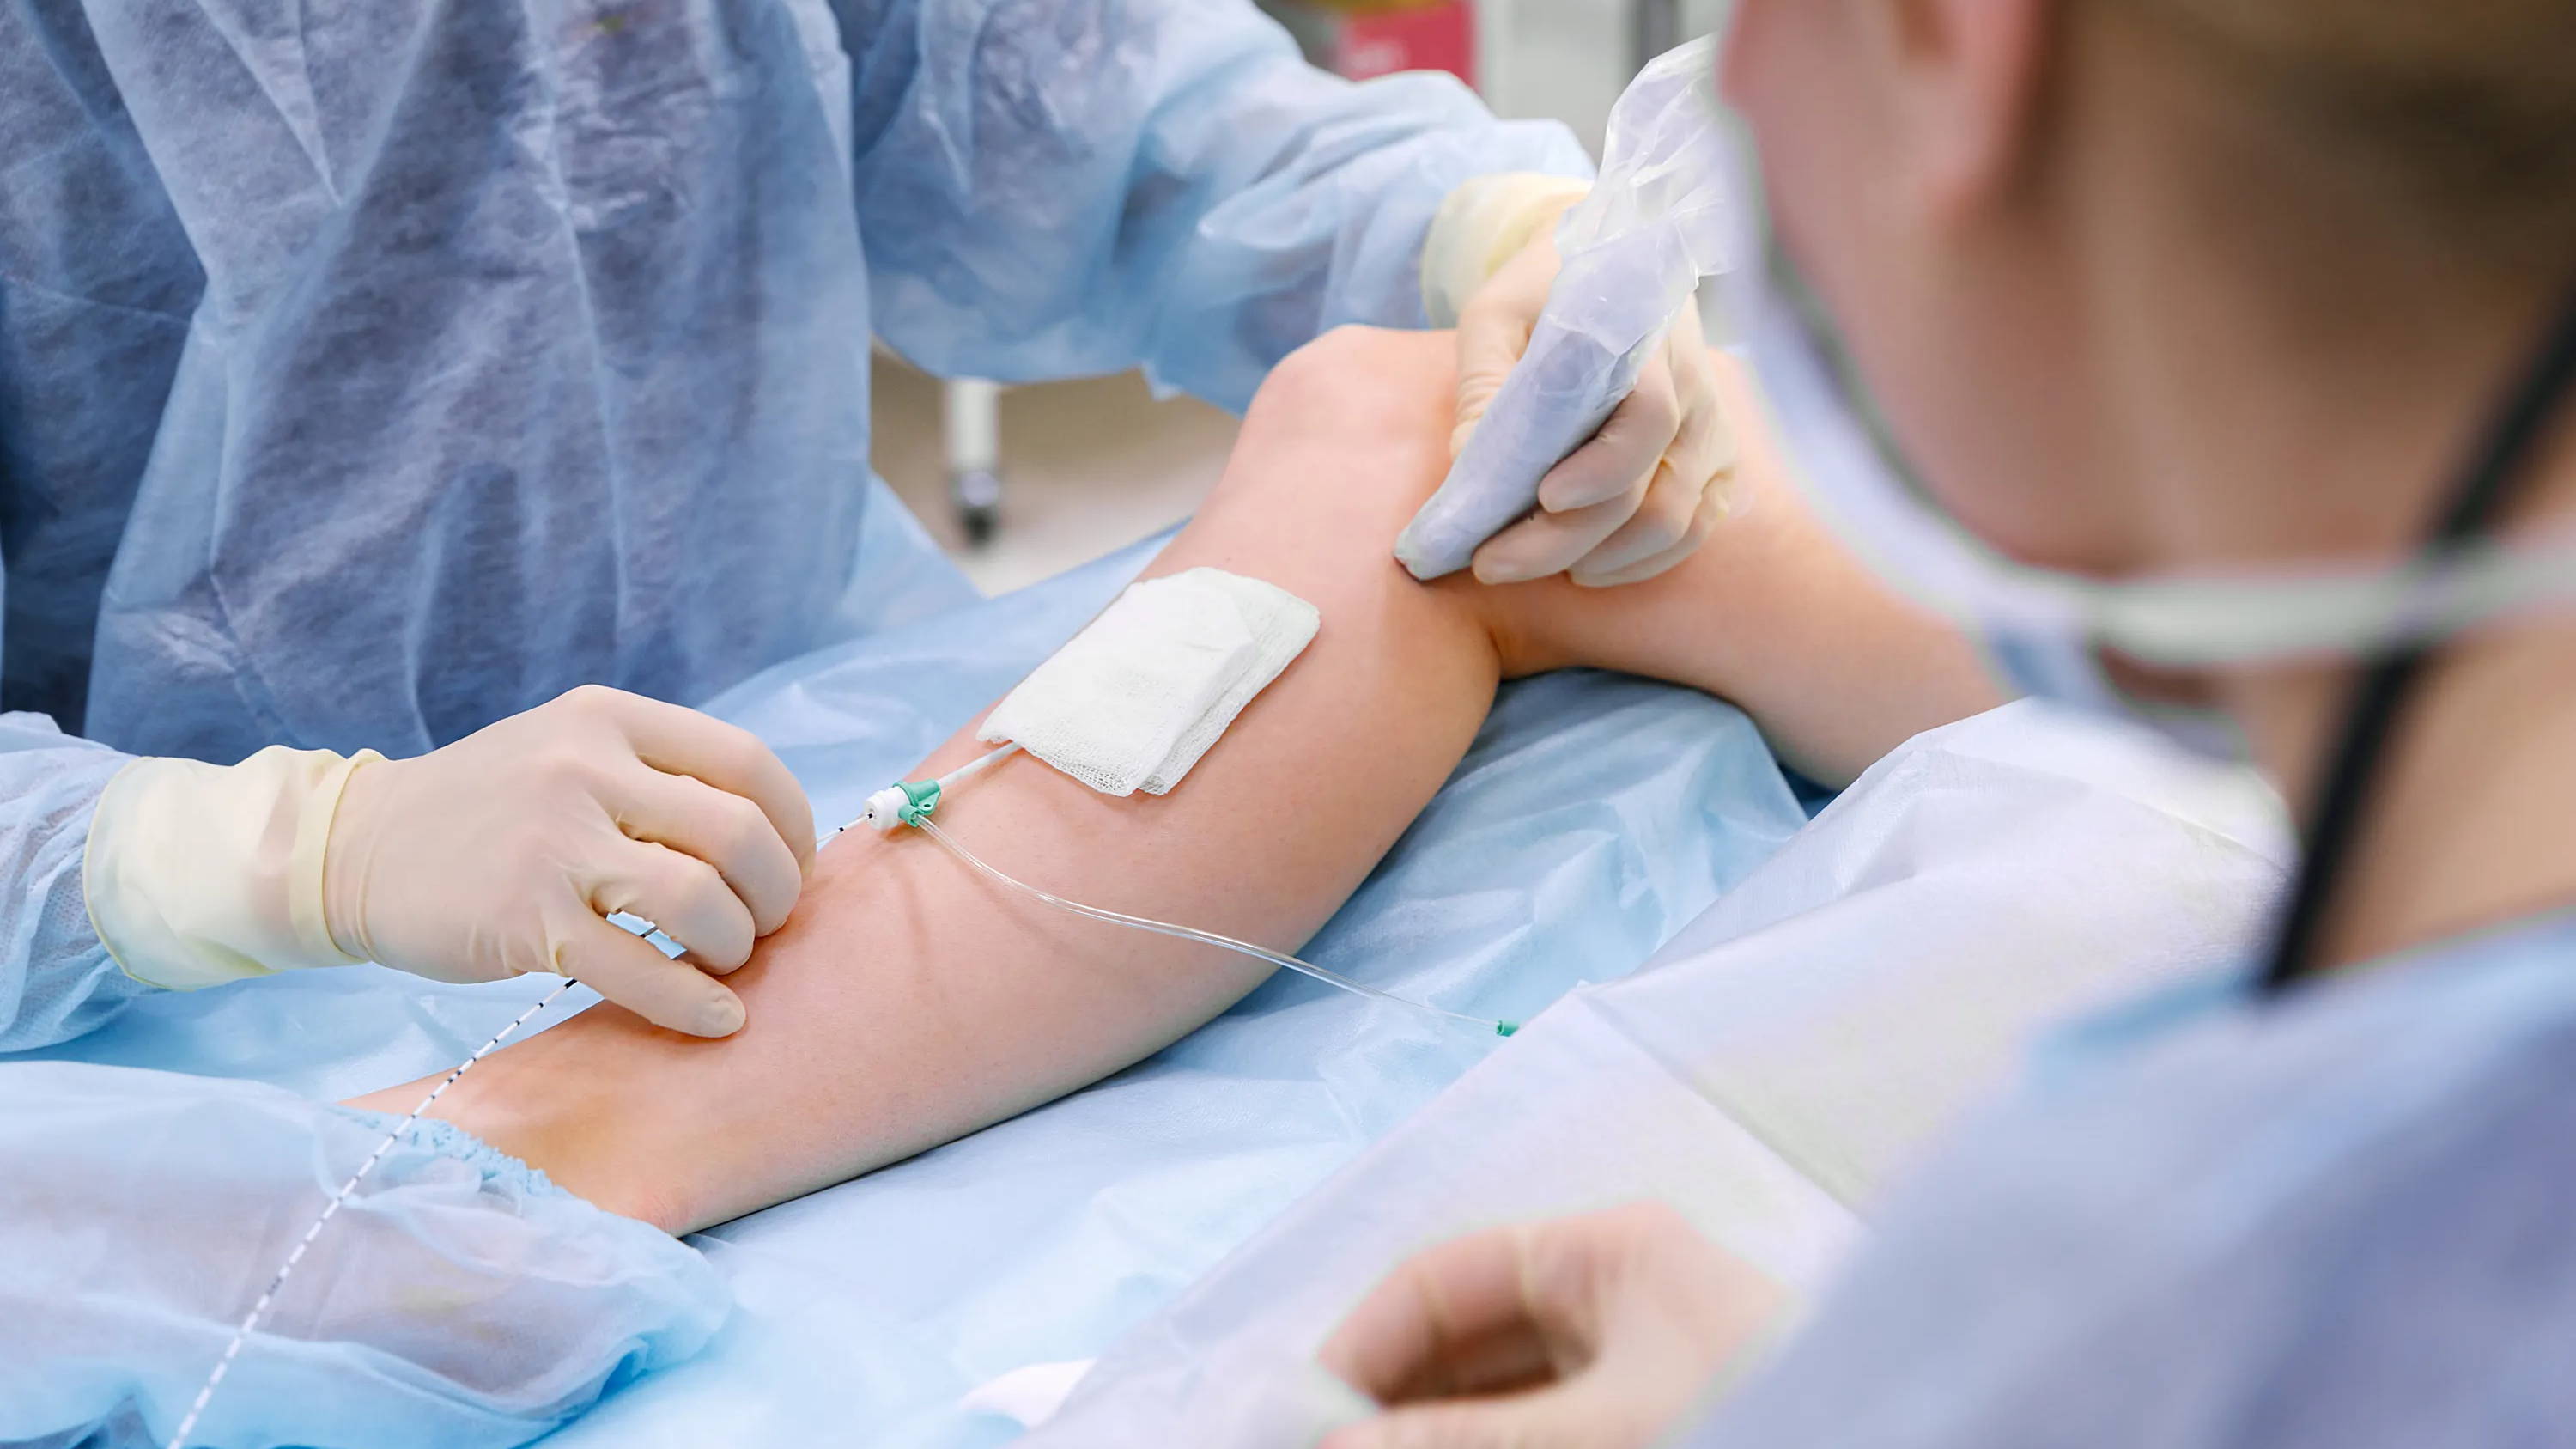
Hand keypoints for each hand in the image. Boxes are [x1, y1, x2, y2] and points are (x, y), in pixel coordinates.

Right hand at [324, 685, 814, 1036]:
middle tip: (763, 926)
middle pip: (739, 834)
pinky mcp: (526, 920)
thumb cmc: (490, 810)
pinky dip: (693, 1003)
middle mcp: (585, 768)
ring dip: (736, 945)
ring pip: (698, 900)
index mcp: (608, 719)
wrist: (354, 848)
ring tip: (725, 962)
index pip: (747, 763)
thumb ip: (659, 775)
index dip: (792, 826)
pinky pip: (640, 970)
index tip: (790, 869)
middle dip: (775, 894)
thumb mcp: (570, 751)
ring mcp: (553, 843)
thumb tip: (773, 839)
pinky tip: (715, 1018)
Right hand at [1318, 1203, 1782, 1448]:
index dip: (1362, 1347)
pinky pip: (1546, 1438)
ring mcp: (1644, 1375)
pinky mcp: (1661, 1428)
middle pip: (1466, 1349)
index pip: (1446, 1278)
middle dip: (1391, 1410)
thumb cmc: (1766, 1420)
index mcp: (1611, 1254)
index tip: (1300, 1423)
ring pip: (1503, 1405)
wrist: (1913, 1435)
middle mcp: (1623, 1303)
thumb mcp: (1594, 1437)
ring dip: (1435, 1439)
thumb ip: (1457, 1444)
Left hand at [1452, 220, 1734, 587]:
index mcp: (1648, 340)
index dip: (1601, 469)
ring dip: (1604, 559)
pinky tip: (1586, 566)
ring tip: (1532, 566)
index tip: (1543, 496)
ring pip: (1677, 522)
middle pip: (1652, 490)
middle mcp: (1695, 388)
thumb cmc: (1543, 292)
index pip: (1649, 416)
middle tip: (1491, 563)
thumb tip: (1468, 467)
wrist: (1607, 263)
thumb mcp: (1497, 314)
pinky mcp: (1716, 461)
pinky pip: (1695, 529)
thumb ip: (1484, 382)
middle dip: (1567, 540)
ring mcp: (1711, 430)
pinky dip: (1642, 562)